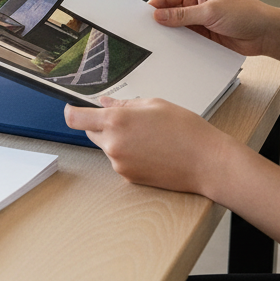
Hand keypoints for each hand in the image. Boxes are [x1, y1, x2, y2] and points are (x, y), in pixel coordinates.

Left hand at [65, 97, 234, 195]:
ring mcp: (120, 163)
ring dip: (117, 140)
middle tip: (129, 121)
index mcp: (116, 121)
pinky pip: (119, 161)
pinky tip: (151, 151)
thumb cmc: (187, 130)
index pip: (75, 118)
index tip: (72, 108)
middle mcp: (113, 144)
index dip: (71, 111)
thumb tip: (103, 103)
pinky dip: (128, 154)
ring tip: (148, 137)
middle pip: (90, 132)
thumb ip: (123, 104)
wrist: (208, 163)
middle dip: (101, 125)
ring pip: (106, 147)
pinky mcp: (128, 177)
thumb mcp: (154, 105)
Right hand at [148, 0, 274, 56]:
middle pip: (169, 13)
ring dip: (172, 35)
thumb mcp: (210, 11)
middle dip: (161, 22)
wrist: (266, 33)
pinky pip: (187, 40)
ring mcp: (199, 21)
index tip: (143, 18)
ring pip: (177, 28)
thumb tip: (159, 15)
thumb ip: (183, 15)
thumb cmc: (245, 13)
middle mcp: (195, 4)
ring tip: (161, 43)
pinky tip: (175, 50)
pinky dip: (181, 45)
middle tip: (148, 33)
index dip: (154, 7)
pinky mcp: (204, 36)